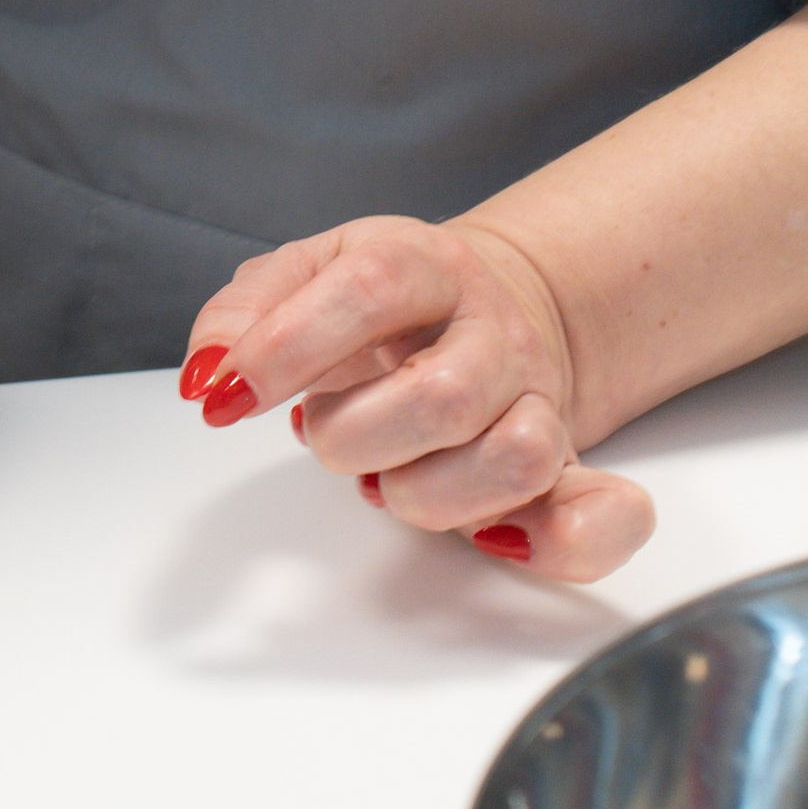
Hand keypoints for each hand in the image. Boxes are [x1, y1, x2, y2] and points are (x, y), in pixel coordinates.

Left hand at [177, 213, 655, 583]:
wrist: (493, 302)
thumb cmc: (380, 300)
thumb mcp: (306, 272)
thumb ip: (244, 313)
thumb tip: (208, 376)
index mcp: (426, 264)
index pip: (371, 289)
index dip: (291, 347)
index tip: (228, 395)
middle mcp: (494, 330)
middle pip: (441, 396)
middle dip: (354, 436)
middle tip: (327, 433)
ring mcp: (539, 400)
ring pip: (513, 459)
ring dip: (424, 493)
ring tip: (387, 477)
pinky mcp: (568, 470)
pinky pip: (600, 518)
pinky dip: (552, 544)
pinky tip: (488, 537)